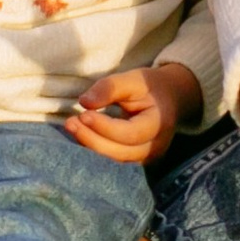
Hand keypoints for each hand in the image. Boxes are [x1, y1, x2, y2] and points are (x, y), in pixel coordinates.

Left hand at [66, 64, 198, 162]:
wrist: (170, 98)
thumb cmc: (150, 87)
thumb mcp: (134, 79)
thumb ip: (110, 88)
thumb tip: (84, 102)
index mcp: (159, 125)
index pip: (130, 134)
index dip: (104, 127)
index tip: (83, 113)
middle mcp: (155, 147)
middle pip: (120, 152)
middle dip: (92, 139)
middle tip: (70, 123)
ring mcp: (146, 158)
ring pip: (114, 160)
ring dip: (90, 146)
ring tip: (71, 127)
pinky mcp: (136, 161)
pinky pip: (113, 160)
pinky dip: (95, 150)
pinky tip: (81, 136)